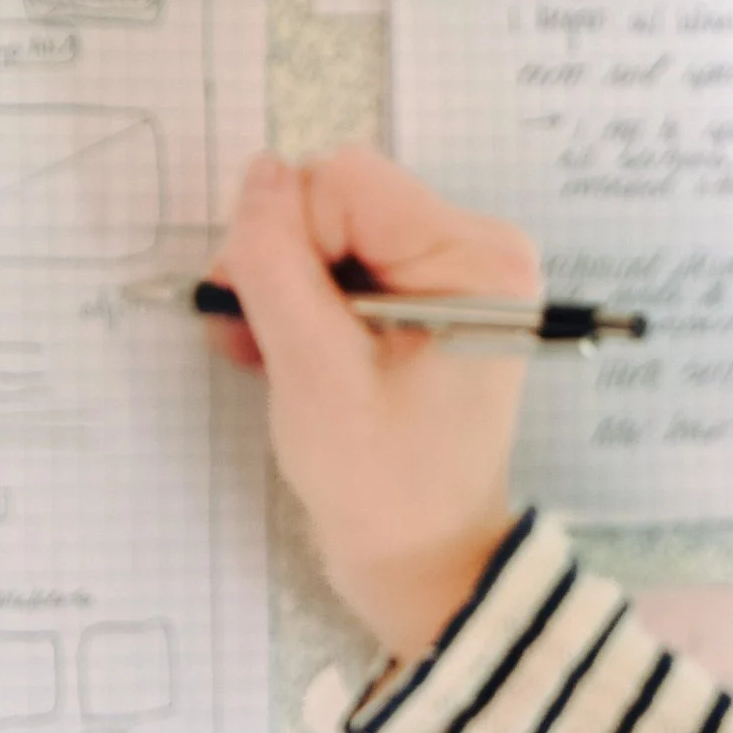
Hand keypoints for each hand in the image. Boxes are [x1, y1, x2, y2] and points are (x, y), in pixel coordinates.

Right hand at [206, 148, 535, 661]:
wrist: (424, 559)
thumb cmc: (380, 483)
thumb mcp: (313, 371)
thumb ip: (278, 262)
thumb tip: (261, 173)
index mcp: (474, 257)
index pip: (343, 182)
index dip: (287, 240)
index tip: (268, 317)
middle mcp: (476, 248)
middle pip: (339, 200)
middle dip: (283, 263)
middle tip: (256, 340)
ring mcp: (454, 274)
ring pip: (332, 231)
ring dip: (285, 289)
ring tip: (268, 357)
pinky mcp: (428, 299)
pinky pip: (347, 264)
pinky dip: (306, 304)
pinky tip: (286, 355)